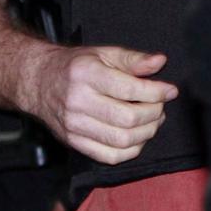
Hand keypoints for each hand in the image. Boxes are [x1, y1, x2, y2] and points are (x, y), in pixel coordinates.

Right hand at [25, 45, 178, 164]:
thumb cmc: (75, 66)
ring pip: (122, 140)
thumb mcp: (103, 53)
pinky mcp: (74, 142)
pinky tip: (137, 136)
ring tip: (152, 120)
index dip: (156, 92)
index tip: (170, 90)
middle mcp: (79, 102)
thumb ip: (133, 59)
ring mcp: (75, 126)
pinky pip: (110, 156)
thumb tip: (159, 62)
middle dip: (154, 113)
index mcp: (87, 74)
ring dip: (146, 133)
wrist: (40, 82)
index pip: (129, 89)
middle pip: (128, 118)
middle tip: (160, 105)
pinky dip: (131, 149)